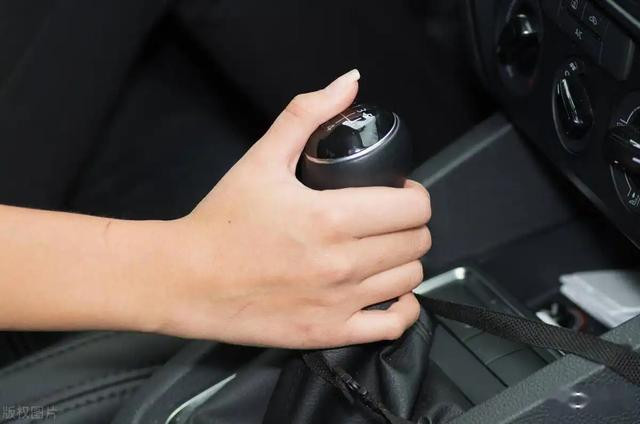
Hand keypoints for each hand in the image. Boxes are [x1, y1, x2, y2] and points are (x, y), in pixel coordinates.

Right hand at [158, 70, 431, 348]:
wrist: (186, 279)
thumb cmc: (222, 220)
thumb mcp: (262, 158)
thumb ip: (307, 114)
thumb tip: (349, 81)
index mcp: (331, 217)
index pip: (413, 207)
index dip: (414, 195)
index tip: (398, 193)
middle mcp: (342, 263)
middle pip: (416, 241)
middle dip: (410, 225)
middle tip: (388, 220)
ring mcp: (338, 302)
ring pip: (410, 278)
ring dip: (405, 260)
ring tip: (383, 251)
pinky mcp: (328, 333)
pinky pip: (393, 325)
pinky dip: (402, 307)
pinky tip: (388, 292)